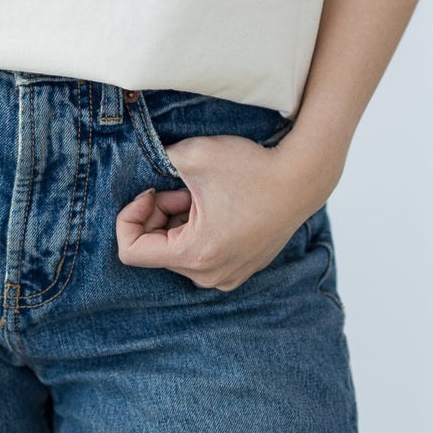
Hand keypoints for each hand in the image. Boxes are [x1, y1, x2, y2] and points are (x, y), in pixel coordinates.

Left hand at [114, 134, 323, 293]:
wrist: (302, 177)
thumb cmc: (250, 167)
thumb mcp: (191, 155)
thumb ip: (155, 162)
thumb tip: (141, 172)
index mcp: (195, 254)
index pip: (130, 252)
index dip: (129, 217)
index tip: (150, 190)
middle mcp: (210, 275)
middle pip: (157, 251)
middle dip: (159, 216)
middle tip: (181, 187)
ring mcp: (228, 277)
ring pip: (179, 253)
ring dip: (179, 223)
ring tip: (203, 195)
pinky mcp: (240, 270)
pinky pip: (202, 256)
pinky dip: (198, 232)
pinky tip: (219, 207)